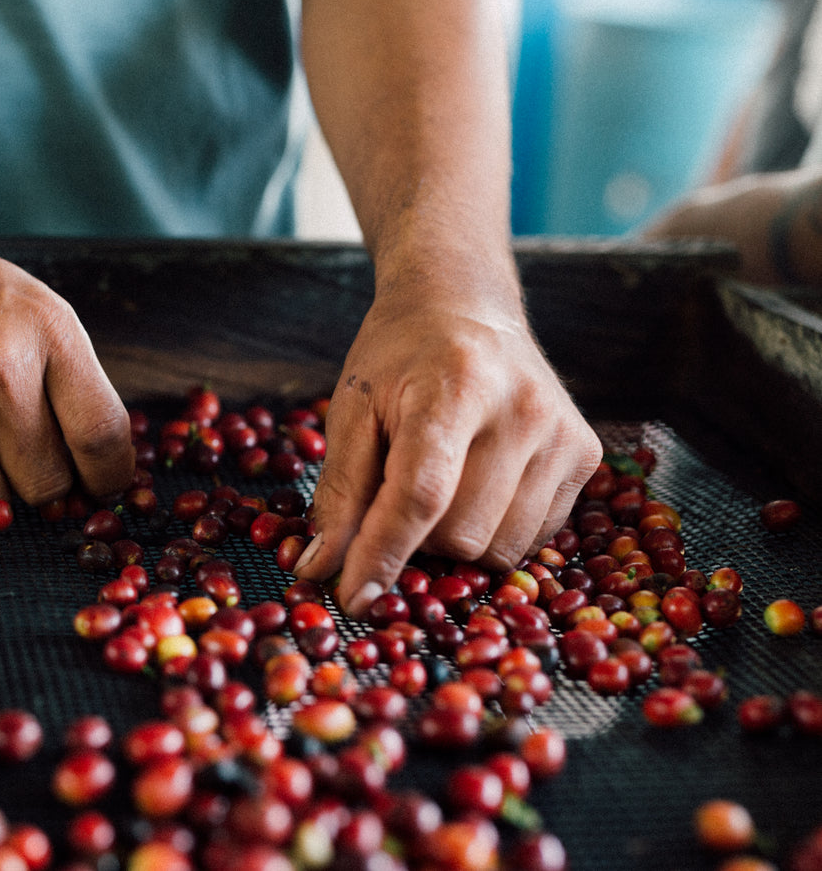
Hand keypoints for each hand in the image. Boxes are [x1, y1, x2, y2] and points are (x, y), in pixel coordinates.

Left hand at [293, 290, 601, 616]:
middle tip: (396, 494)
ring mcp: (563, 434)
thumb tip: (318, 570)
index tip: (354, 599)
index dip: (383, 555)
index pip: (420, 496)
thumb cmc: (398, 358)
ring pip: (499, 548)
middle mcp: (522, 411)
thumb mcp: (352, 409)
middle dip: (416, 539)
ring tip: (438, 486)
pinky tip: (477, 486)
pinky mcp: (586, 454)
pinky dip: (493, 532)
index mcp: (454, 389)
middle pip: (461, 534)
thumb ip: (338, 493)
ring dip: (455, 541)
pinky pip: (533, 538)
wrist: (466, 306)